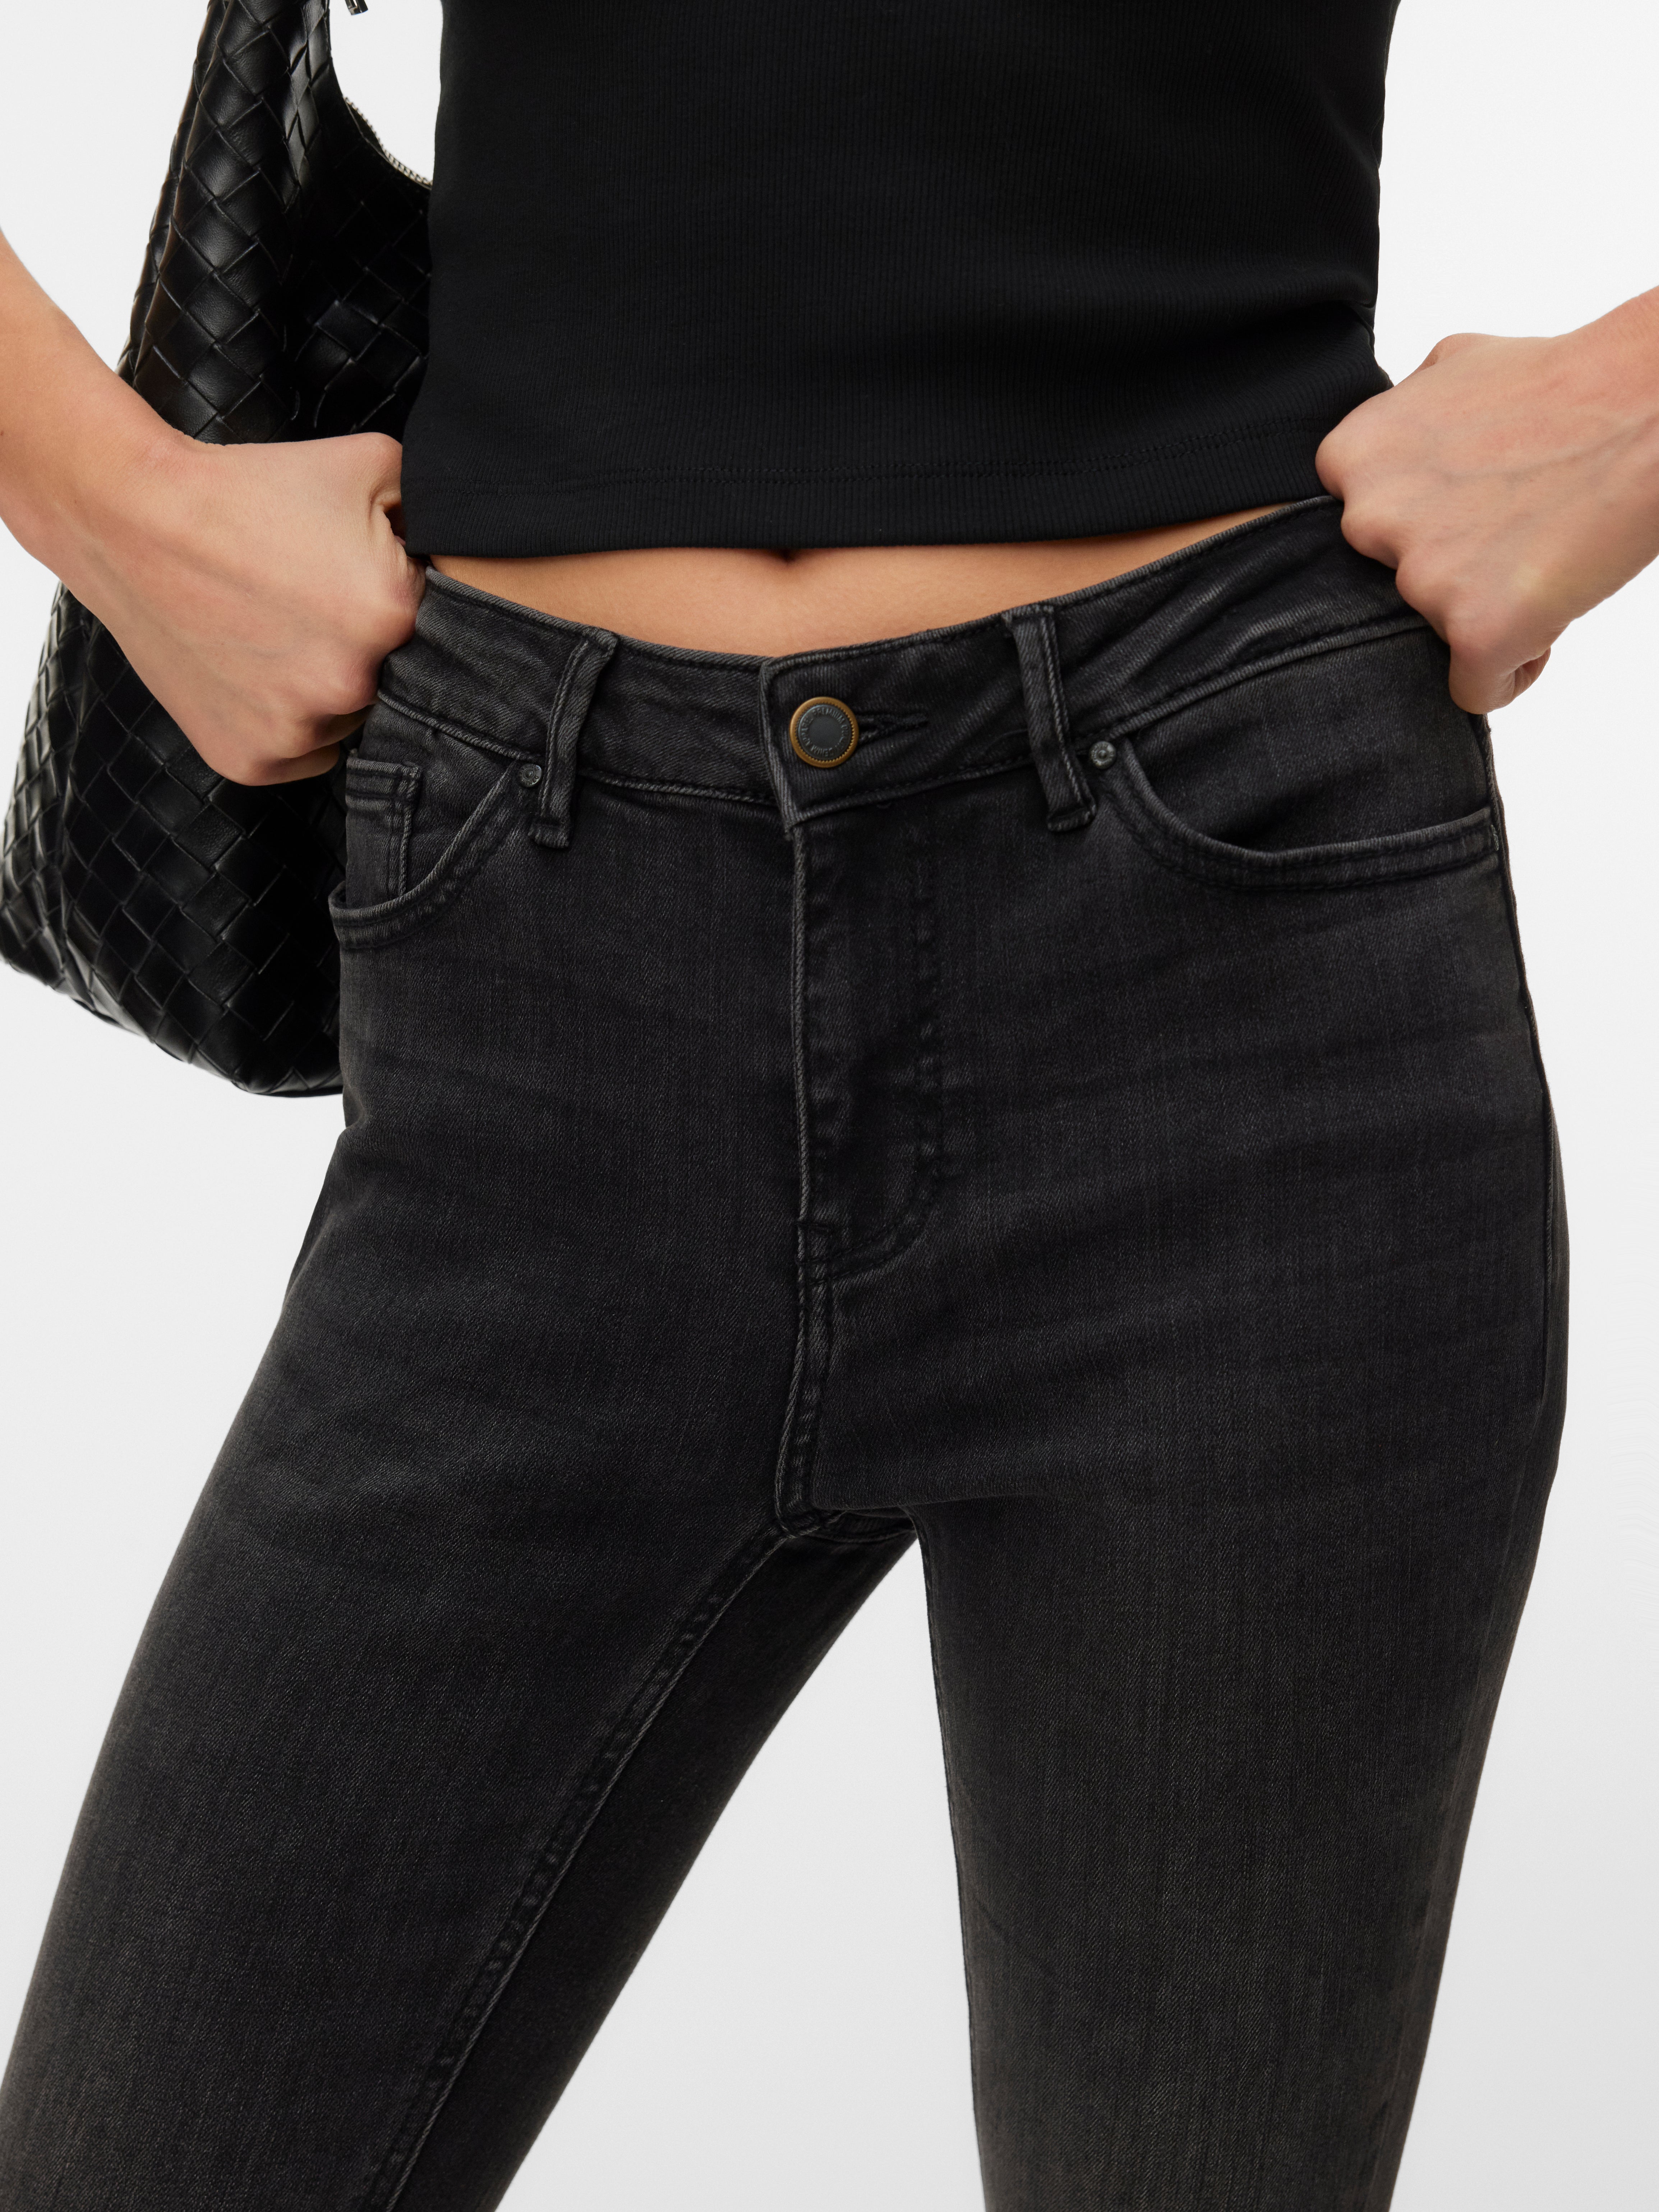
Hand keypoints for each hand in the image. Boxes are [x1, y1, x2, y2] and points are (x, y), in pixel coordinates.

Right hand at [63, 428, 424, 785]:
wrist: (133, 519)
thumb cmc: (252, 488)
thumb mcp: (371, 465)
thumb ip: (437, 509)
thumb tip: (471, 545)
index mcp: (393, 617)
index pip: (445, 628)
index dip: (406, 598)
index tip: (363, 580)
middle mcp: (350, 686)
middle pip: (400, 682)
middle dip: (373, 648)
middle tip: (319, 608)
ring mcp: (298, 730)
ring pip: (351, 721)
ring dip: (333, 688)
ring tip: (284, 634)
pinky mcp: (253, 760)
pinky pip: (303, 750)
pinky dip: (289, 719)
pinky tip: (260, 669)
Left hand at [1316, 291, 1658, 710]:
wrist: (1648, 410)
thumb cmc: (1565, 387)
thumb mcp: (1454, 367)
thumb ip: (1402, 420)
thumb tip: (1387, 453)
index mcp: (1354, 458)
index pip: (1355, 535)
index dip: (1418, 529)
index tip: (1468, 510)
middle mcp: (1371, 519)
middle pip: (1387, 588)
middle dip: (1447, 572)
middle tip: (1513, 532)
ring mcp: (1419, 580)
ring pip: (1431, 636)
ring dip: (1483, 614)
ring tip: (1540, 560)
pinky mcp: (1474, 632)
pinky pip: (1474, 689)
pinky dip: (1512, 668)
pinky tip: (1546, 615)